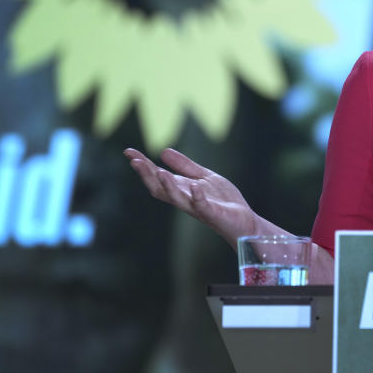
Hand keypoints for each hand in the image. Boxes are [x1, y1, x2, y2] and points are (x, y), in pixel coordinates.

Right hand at [124, 147, 257, 246]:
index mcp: (182, 189)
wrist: (243, 221)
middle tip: (135, 161)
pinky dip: (197, 197)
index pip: (158, 176)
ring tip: (159, 171)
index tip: (128, 152)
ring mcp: (198, 207)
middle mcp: (185, 199)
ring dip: (168, 186)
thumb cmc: (222, 200)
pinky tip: (194, 186)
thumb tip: (163, 151)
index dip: (143, 165)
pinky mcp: (213, 213)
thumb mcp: (203, 177)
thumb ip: (185, 166)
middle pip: (160, 189)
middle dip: (147, 175)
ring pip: (177, 199)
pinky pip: (203, 206)